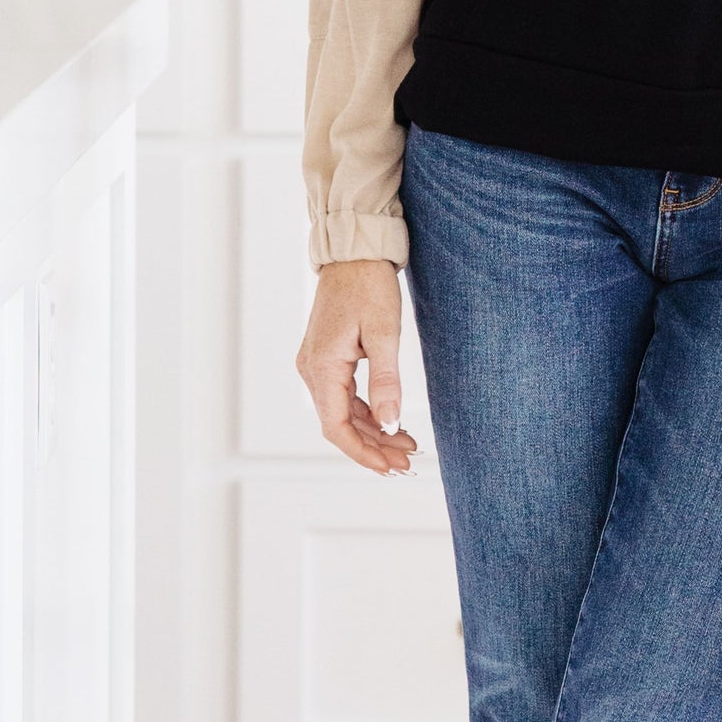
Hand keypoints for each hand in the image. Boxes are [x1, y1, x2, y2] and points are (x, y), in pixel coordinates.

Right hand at [296, 257, 416, 474]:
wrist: (354, 252)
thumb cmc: (368, 285)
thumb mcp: (384, 333)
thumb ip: (386, 381)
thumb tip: (390, 424)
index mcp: (322, 366)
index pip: (336, 427)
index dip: (363, 453)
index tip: (390, 468)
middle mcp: (312, 369)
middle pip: (340, 424)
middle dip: (374, 446)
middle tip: (408, 462)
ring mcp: (317, 364)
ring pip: (343, 412)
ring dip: (373, 431)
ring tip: (406, 445)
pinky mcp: (327, 357)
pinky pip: (344, 396)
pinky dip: (367, 412)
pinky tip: (390, 421)